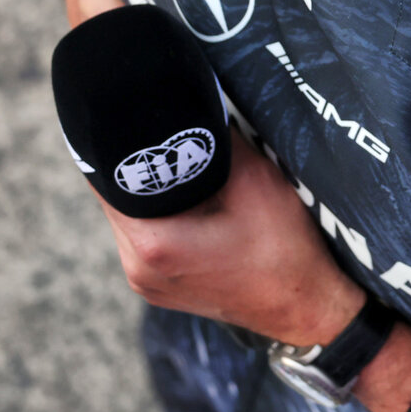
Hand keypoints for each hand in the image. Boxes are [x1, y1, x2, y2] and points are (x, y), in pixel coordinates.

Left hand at [99, 130, 367, 347]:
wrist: (304, 306)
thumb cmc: (284, 248)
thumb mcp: (255, 180)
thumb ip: (217, 141)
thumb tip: (196, 106)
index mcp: (152, 243)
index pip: (106, 178)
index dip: (116, 144)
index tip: (131, 117)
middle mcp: (137, 268)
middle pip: (114, 199)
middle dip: (135, 166)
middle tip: (159, 134)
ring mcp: (145, 283)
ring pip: (130, 219)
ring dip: (146, 192)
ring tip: (176, 167)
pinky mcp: (158, 288)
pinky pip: (144, 240)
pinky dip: (158, 217)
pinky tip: (188, 203)